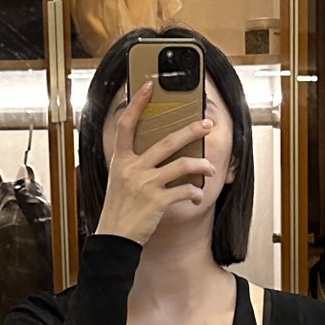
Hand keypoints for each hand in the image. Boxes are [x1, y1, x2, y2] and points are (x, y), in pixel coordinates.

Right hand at [94, 77, 218, 246]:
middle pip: (166, 141)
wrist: (114, 238)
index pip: (127, 125)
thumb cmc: (119, 209)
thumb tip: (157, 151)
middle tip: (206, 124)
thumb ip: (133, 163)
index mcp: (121, 160)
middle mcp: (132, 169)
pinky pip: (184, 190)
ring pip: (182, 164)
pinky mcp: (157, 201)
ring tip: (210, 168)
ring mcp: (145, 184)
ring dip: (201, 165)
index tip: (148, 86)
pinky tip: (197, 196)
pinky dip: (194, 193)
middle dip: (191, 130)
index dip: (137, 104)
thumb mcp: (118, 180)